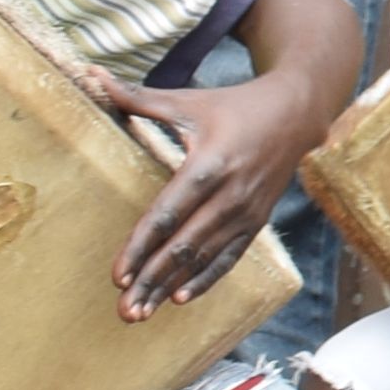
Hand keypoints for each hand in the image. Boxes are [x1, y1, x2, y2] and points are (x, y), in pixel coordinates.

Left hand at [82, 57, 329, 319]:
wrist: (297, 112)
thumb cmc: (233, 104)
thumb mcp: (187, 99)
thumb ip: (138, 98)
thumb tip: (91, 76)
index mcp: (209, 162)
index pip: (168, 214)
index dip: (141, 247)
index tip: (118, 275)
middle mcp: (230, 192)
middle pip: (184, 245)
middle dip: (152, 279)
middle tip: (124, 309)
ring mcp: (247, 210)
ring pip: (204, 257)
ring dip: (171, 286)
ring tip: (142, 313)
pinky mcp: (258, 220)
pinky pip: (229, 257)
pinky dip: (205, 279)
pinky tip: (180, 298)